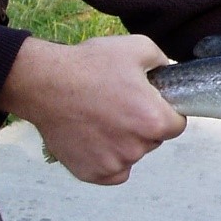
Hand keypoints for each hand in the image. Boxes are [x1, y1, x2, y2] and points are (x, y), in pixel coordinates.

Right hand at [0, 35, 187, 184]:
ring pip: (132, 155)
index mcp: (153, 120)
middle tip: (119, 106)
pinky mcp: (93, 173)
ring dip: (123, 142)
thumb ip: (162, 61)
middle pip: (153, 140)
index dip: (165, 113)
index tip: (149, 104)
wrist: (44, 83)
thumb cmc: (88, 65)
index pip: (176, 125)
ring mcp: (114, 162)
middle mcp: (137, 147)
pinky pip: (113, 172)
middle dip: (142, 126)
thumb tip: (169, 72)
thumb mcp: (137, 47)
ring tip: (100, 119)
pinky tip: (94, 139)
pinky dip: (107, 159)